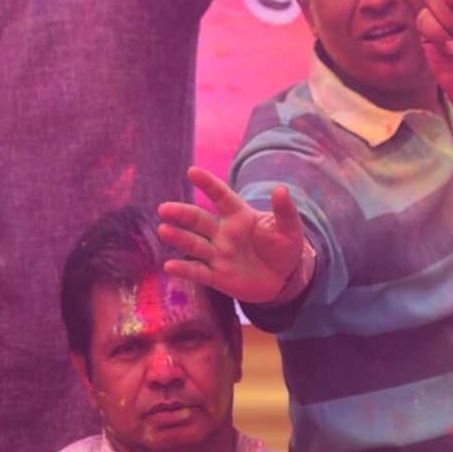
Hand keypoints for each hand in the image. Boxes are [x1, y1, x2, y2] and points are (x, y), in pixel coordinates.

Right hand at [157, 169, 308, 304]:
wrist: (283, 279)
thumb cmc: (284, 248)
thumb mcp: (289, 229)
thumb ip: (284, 210)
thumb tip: (281, 189)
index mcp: (239, 216)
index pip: (221, 196)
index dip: (208, 184)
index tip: (192, 171)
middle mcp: (224, 233)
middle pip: (199, 220)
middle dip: (181, 214)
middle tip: (164, 208)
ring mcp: (218, 255)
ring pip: (194, 245)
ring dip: (179, 238)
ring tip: (163, 230)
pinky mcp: (217, 277)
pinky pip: (198, 272)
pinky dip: (184, 270)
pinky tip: (169, 267)